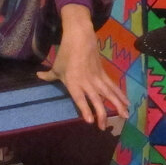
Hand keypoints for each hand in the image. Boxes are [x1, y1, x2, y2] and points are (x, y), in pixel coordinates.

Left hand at [39, 4, 129, 128]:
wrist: (80, 37)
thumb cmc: (66, 53)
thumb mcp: (56, 66)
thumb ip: (48, 75)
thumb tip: (38, 75)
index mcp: (73, 82)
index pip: (80, 98)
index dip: (85, 109)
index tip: (90, 121)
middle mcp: (86, 82)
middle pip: (96, 99)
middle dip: (101, 114)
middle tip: (104, 127)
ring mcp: (97, 78)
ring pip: (109, 94)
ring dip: (117, 105)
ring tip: (124, 116)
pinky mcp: (104, 73)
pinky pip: (113, 86)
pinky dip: (120, 95)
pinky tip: (127, 103)